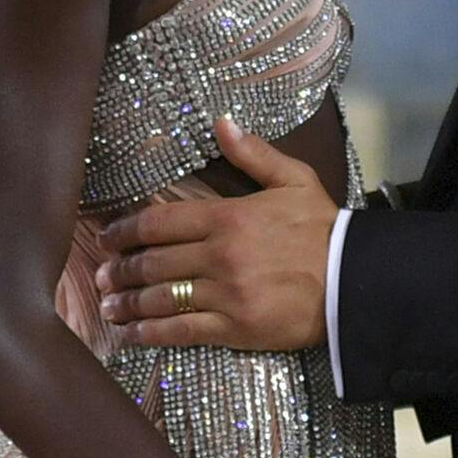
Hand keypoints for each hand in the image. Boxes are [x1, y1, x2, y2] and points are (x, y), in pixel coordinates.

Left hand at [96, 117, 335, 351]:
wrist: (356, 279)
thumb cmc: (324, 228)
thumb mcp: (294, 180)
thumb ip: (253, 154)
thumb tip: (220, 122)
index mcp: (228, 217)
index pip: (159, 222)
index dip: (125, 230)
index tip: (106, 237)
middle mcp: (219, 255)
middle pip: (153, 262)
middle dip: (120, 270)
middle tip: (101, 276)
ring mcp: (226, 293)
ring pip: (161, 299)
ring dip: (128, 303)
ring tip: (109, 306)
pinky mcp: (235, 327)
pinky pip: (182, 331)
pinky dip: (151, 334)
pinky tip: (132, 335)